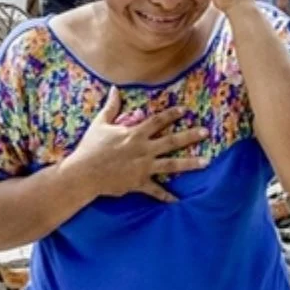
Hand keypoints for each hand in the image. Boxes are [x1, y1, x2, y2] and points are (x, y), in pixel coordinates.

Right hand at [65, 87, 209, 202]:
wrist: (84, 173)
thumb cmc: (91, 147)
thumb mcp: (100, 123)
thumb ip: (111, 106)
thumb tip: (115, 89)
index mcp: (134, 134)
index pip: (158, 121)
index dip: (172, 114)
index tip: (185, 110)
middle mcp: (143, 149)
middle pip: (172, 141)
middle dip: (190, 136)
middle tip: (206, 132)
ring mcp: (143, 167)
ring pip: (171, 164)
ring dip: (189, 163)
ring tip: (206, 162)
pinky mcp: (139, 183)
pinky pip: (155, 191)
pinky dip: (166, 196)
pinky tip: (178, 201)